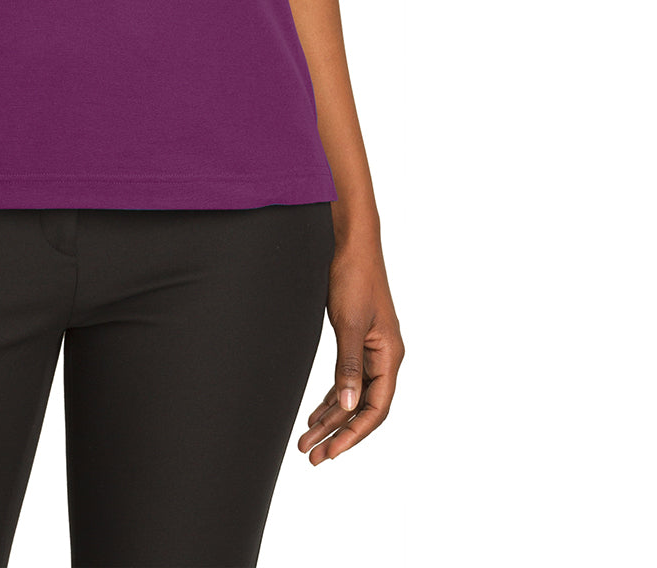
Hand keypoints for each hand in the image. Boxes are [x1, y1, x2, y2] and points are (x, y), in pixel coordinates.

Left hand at [298, 234, 404, 463]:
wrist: (350, 241)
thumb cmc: (354, 276)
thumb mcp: (350, 323)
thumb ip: (349, 366)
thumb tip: (346, 406)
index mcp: (390, 355)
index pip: (376, 408)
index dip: (354, 432)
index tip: (331, 452)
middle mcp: (384, 356)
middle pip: (362, 406)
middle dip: (337, 432)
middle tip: (311, 455)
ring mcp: (371, 348)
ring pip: (352, 394)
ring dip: (331, 417)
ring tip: (307, 439)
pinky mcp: (357, 339)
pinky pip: (346, 378)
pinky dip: (331, 396)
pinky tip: (316, 411)